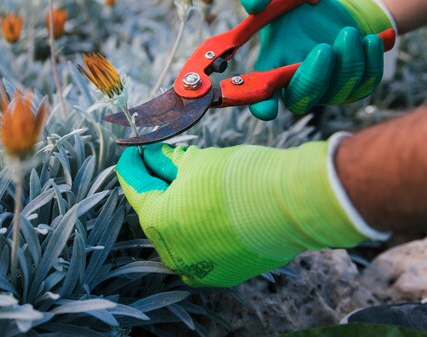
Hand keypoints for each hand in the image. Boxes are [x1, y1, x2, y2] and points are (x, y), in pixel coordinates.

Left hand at [116, 141, 369, 287]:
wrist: (292, 205)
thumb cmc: (240, 178)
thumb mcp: (196, 161)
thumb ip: (167, 161)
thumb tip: (153, 156)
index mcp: (158, 221)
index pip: (135, 188)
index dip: (133, 166)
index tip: (134, 152)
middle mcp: (172, 251)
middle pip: (156, 212)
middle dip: (157, 185)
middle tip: (158, 161)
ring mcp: (198, 267)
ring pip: (178, 233)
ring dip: (178, 208)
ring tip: (187, 183)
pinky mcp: (224, 274)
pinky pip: (201, 250)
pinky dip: (199, 230)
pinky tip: (206, 211)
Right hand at [240, 0, 393, 119]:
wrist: (336, 13)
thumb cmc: (299, 11)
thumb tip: (254, 2)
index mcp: (272, 72)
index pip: (262, 99)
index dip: (263, 107)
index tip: (266, 107)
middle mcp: (298, 87)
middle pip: (302, 100)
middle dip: (314, 77)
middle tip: (324, 47)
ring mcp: (328, 91)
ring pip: (339, 92)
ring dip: (346, 63)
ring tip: (348, 32)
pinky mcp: (356, 86)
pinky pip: (366, 84)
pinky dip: (369, 62)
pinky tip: (368, 39)